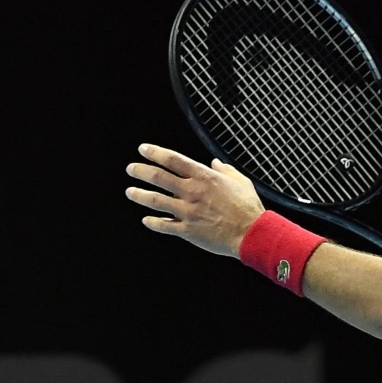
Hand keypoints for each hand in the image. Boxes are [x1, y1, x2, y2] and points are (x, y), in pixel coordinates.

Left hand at [125, 144, 264, 257]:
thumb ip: (225, 170)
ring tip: (131, 192)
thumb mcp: (241, 181)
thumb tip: (215, 163)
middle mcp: (192, 192)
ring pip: (155, 200)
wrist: (251, 233)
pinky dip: (153, 222)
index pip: (173, 160)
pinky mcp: (187, 230)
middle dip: (140, 171)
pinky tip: (146, 220)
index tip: (143, 149)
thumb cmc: (248, 208)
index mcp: (204, 177)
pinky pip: (164, 225)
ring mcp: (187, 211)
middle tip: (131, 169)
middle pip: (158, 177)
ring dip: (139, 195)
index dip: (155, 153)